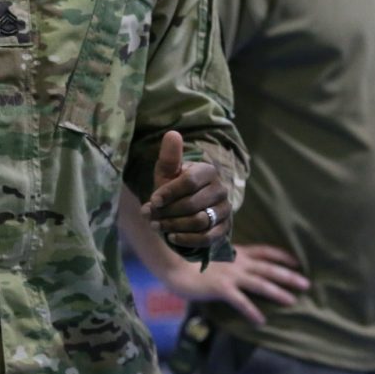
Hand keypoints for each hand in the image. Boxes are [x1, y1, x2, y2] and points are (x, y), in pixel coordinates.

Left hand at [141, 130, 230, 248]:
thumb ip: (170, 157)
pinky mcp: (225, 228)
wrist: (187, 210)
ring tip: (156, 226)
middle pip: (192, 204)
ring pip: (200, 221)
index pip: (189, 181)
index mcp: (207, 171)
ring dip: (174, 226)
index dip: (169, 192)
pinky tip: (172, 238)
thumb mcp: (168, 173)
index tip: (153, 201)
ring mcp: (224, 209)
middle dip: (168, 212)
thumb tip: (172, 133)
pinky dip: (187, 239)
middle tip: (150, 217)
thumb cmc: (174, 188)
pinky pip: (207, 237)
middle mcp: (220, 189)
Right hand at [165, 244, 309, 325]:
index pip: (264, 251)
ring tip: (292, 301)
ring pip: (260, 283)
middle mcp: (237, 263)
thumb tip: (237, 265)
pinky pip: (240, 301)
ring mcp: (230, 275)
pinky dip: (252, 311)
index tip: (297, 261)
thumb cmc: (189, 261)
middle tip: (306, 284)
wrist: (173, 265)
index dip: (282, 255)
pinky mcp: (221, 288)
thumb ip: (227, 259)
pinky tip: (261, 321)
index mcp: (236, 253)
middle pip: (268, 268)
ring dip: (277, 292)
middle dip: (288, 276)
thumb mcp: (213, 254)